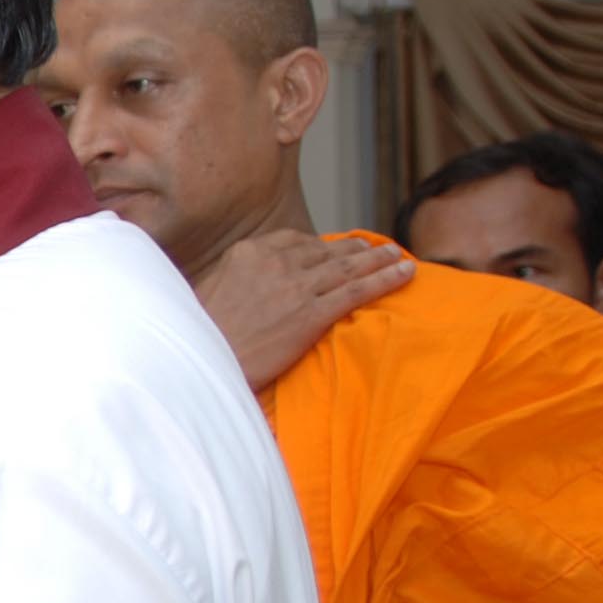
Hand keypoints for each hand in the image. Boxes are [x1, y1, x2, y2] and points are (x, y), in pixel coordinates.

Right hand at [194, 231, 409, 392]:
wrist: (200, 362)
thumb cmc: (197, 335)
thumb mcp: (204, 290)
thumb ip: (231, 277)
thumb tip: (239, 282)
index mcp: (248, 252)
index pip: (295, 240)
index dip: (320, 244)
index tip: (334, 248)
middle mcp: (276, 262)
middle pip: (326, 250)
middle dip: (355, 248)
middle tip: (375, 247)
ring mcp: (296, 287)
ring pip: (349, 266)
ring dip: (379, 258)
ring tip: (396, 254)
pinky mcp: (312, 314)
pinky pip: (358, 291)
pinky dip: (386, 279)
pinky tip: (405, 272)